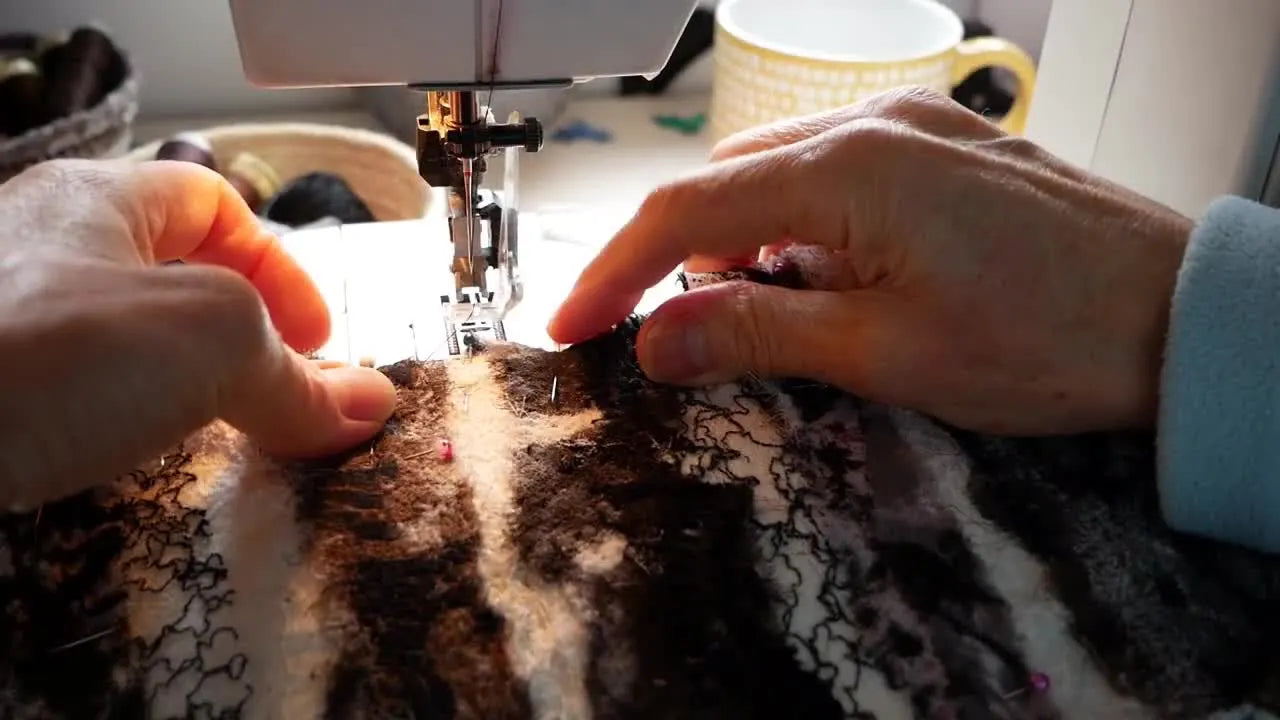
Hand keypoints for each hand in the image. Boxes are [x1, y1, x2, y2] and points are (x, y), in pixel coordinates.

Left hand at [0, 159, 395, 508]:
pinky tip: (133, 467)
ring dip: (180, 390)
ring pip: (116, 346)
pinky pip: (68, 402)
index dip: (279, 266)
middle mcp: (41, 249)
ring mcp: (7, 324)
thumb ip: (297, 378)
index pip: (212, 205)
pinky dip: (117, 432)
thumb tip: (371, 408)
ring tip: (217, 439)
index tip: (318, 340)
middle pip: (167, 277)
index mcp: (96, 201)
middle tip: (276, 395)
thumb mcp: (211, 342)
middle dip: (235, 335)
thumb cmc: (42, 352)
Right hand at [548, 88, 1193, 434]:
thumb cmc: (1048, 338)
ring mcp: (913, 130)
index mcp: (845, 169)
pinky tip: (831, 282)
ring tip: (770, 322)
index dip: (613, 274)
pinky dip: (803, 229)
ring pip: (778, 180)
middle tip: (668, 338)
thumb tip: (652, 340)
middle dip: (680, 262)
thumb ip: (753, 334)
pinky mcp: (943, 150)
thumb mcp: (881, 352)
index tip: (572, 327)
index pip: (684, 216)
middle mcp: (872, 126)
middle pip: (724, 186)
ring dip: (747, 248)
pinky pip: (836, 176)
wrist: (1181, 319)